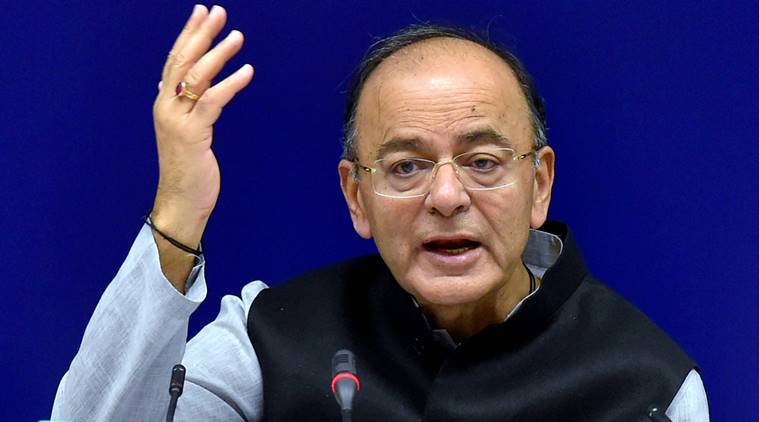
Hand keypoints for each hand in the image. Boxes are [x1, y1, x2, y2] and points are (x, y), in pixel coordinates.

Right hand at [150, 5, 252, 288]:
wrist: (179, 202)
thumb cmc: (186, 169)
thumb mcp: (183, 132)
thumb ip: (181, 108)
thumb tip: (176, 86)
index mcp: (164, 103)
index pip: (174, 61)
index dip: (188, 35)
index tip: (201, 13)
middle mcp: (165, 107)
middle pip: (182, 61)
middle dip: (200, 34)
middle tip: (218, 12)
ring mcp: (176, 120)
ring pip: (195, 77)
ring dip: (217, 54)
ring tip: (237, 36)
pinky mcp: (192, 135)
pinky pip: (212, 102)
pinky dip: (230, 84)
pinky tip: (247, 72)